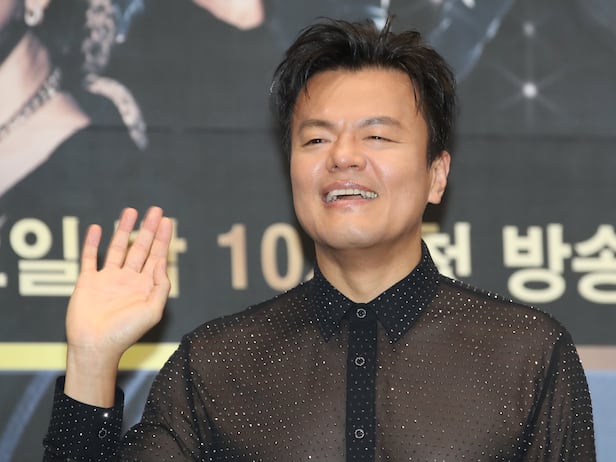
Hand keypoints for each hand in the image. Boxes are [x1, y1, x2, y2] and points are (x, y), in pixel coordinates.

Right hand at [64, 206, 171, 404]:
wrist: (95, 346)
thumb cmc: (126, 333)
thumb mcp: (152, 311)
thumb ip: (161, 286)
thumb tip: (163, 261)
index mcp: (145, 286)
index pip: (157, 256)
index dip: (162, 239)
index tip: (167, 221)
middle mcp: (128, 279)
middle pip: (141, 248)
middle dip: (148, 229)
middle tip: (155, 210)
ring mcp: (108, 279)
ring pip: (118, 248)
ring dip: (124, 230)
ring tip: (131, 211)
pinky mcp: (88, 282)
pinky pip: (90, 258)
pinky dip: (92, 243)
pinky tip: (97, 228)